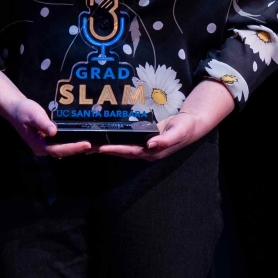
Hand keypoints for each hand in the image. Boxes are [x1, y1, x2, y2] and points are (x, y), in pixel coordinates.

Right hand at [0, 65, 90, 157]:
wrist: (15, 108)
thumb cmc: (23, 110)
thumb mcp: (32, 114)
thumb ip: (42, 122)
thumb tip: (53, 131)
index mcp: (38, 146)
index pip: (59, 150)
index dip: (73, 148)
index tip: (87, 144)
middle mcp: (43, 149)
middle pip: (64, 152)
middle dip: (80, 149)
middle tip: (97, 146)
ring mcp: (46, 146)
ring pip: (65, 149)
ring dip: (78, 147)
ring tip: (95, 144)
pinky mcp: (49, 141)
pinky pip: (63, 144)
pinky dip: (73, 142)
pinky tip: (84, 138)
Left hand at [97, 79, 234, 160]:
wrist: (190, 125)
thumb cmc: (185, 128)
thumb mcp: (178, 132)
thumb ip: (165, 139)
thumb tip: (150, 145)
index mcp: (152, 152)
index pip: (130, 151)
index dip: (116, 149)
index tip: (101, 147)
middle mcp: (146, 152)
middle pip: (121, 152)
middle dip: (105, 150)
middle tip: (87, 147)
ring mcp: (143, 147)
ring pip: (121, 148)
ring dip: (106, 147)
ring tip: (89, 145)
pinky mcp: (142, 141)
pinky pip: (125, 142)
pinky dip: (114, 141)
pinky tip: (103, 138)